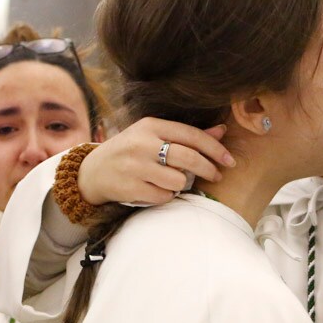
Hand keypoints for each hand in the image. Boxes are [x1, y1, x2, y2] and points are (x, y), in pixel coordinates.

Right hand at [78, 118, 234, 205]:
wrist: (92, 171)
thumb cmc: (130, 151)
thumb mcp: (154, 135)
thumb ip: (187, 135)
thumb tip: (222, 131)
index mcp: (151, 125)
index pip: (192, 135)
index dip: (215, 149)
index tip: (229, 160)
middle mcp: (142, 143)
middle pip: (189, 158)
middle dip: (208, 169)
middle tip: (217, 175)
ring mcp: (135, 166)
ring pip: (178, 180)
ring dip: (181, 184)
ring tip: (170, 181)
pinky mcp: (130, 187)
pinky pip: (164, 196)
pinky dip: (165, 195)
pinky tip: (155, 189)